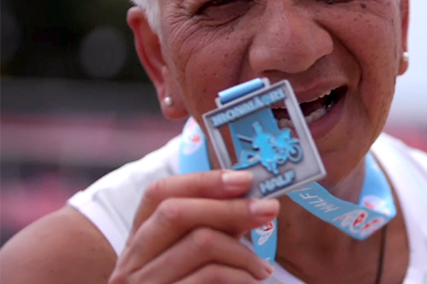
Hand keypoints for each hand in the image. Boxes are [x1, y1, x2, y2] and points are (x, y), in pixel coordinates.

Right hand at [108, 170, 277, 283]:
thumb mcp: (195, 266)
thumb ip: (212, 235)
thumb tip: (252, 202)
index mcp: (139, 245)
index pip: (158, 194)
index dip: (202, 180)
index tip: (244, 179)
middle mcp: (130, 264)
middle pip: (176, 211)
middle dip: (229, 206)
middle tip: (269, 209)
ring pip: (198, 242)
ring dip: (242, 249)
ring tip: (263, 268)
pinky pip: (208, 276)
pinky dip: (240, 275)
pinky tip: (254, 282)